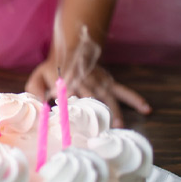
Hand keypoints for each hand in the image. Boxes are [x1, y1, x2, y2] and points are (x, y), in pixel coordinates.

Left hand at [25, 58, 150, 126]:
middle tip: (101, 132)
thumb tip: (37, 104)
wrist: (68, 49)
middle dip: (96, 114)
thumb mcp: (38, 78)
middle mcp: (86, 82)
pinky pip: (123, 90)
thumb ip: (34, 90)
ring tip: (119, 125)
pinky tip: (146, 108)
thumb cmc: (52, 70)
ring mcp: (99, 82)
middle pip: (92, 98)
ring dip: (114, 110)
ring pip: (108, 96)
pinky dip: (134, 98)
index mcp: (68, 82)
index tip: (77, 121)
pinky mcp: (108, 82)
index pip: (72, 96)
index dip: (74, 106)